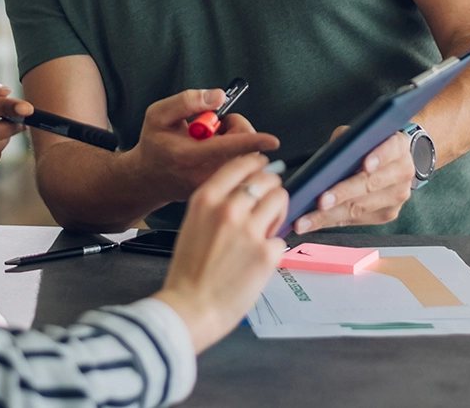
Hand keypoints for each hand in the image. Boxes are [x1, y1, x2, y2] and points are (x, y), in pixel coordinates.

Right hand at [127, 89, 279, 207]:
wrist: (147, 178)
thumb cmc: (154, 145)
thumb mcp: (158, 114)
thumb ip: (186, 101)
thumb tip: (218, 97)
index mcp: (189, 155)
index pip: (229, 147)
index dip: (252, 140)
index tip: (271, 140)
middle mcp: (204, 174)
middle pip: (243, 150)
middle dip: (238, 129)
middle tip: (217, 124)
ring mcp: (213, 185)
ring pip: (244, 157)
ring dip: (235, 142)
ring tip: (211, 140)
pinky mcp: (219, 189)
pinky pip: (239, 167)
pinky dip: (233, 154)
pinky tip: (213, 154)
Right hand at [154, 154, 287, 352]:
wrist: (191, 306)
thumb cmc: (188, 270)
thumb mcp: (192, 223)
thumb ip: (215, 204)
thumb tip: (242, 192)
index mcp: (206, 199)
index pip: (240, 165)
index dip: (256, 164)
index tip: (262, 166)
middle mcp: (229, 209)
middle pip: (266, 180)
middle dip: (272, 186)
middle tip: (271, 197)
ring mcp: (250, 230)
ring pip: (280, 201)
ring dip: (278, 211)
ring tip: (269, 225)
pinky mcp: (267, 253)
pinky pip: (281, 238)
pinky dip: (274, 246)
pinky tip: (260, 257)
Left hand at [293, 128, 413, 233]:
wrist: (391, 161)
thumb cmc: (368, 146)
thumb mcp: (359, 135)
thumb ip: (347, 140)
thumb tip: (329, 157)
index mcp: (398, 146)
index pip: (390, 149)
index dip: (378, 157)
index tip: (364, 165)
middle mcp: (402, 172)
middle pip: (371, 184)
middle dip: (343, 193)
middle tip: (320, 201)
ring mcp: (397, 196)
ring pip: (361, 207)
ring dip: (330, 214)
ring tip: (307, 219)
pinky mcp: (388, 214)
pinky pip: (357, 220)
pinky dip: (332, 221)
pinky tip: (313, 222)